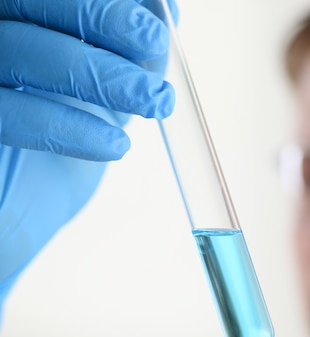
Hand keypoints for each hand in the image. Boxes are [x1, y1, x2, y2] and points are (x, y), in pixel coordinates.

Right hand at [0, 0, 176, 310]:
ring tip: (154, 102)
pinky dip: (67, 126)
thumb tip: (165, 9)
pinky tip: (114, 146)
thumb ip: (124, 52)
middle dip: (102, 23)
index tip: (154, 31)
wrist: (18, 215)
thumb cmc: (59, 145)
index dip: (102, 5)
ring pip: (19, 51)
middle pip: (28, 4)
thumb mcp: (101, 93)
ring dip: (99, 75)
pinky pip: (6, 113)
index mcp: (14, 24)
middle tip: (154, 50)